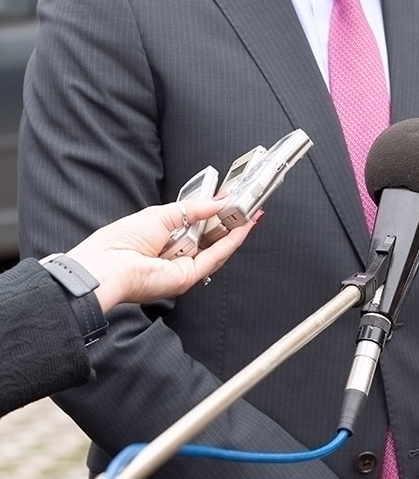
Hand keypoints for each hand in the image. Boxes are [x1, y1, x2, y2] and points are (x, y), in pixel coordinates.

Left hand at [65, 198, 257, 311]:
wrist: (107, 266)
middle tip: (247, 206)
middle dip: (230, 222)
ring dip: (235, 231)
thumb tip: (218, 200)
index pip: (198, 228)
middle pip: (212, 239)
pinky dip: (231, 242)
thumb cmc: (120, 242)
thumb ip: (194, 209)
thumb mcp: (161, 214)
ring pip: (218, 249)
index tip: (231, 202)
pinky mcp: (189, 277)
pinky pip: (215, 257)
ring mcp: (184, 269)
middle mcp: (177, 258)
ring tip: (250, 212)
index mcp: (166, 242)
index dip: (216, 215)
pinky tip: (242, 227)